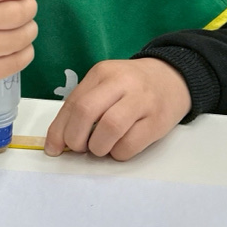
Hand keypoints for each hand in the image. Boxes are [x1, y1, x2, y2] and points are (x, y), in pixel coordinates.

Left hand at [44, 58, 191, 161]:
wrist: (173, 78)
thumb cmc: (131, 86)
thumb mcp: (105, 84)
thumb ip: (83, 105)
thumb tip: (59, 141)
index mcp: (102, 72)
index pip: (73, 103)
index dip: (59, 130)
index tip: (53, 148)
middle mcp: (121, 83)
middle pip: (87, 111)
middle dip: (75, 138)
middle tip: (79, 148)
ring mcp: (142, 101)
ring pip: (109, 128)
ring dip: (98, 147)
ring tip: (100, 148)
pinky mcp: (158, 121)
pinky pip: (131, 144)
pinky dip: (118, 153)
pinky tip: (119, 148)